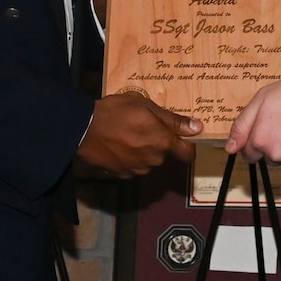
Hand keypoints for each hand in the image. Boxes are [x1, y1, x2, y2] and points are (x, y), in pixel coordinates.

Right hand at [77, 93, 200, 177]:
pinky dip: (129, 158)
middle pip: (164, 154)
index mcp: (163, 142)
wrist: (83, 128)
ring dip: (143, 151)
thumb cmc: (116, 112)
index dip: (188, 146)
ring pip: (148, 160)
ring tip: (126, 134)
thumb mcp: (146, 106)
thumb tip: (197, 128)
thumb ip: (173, 120)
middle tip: (143, 126)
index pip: (187, 153)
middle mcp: (154, 160)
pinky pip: (132, 166)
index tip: (184, 139)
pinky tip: (117, 145)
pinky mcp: (122, 174)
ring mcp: (137, 169)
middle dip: (158, 142)